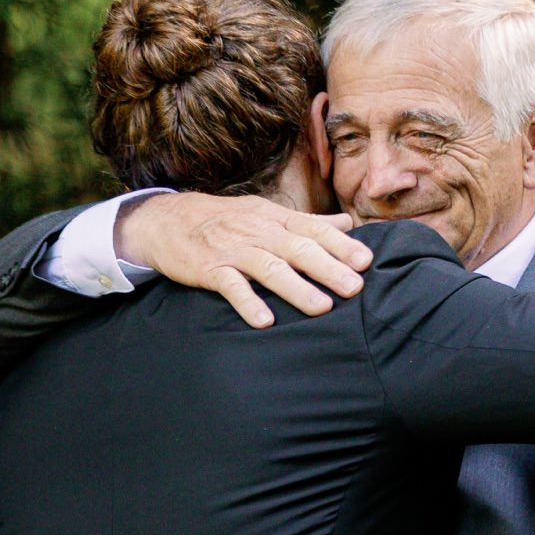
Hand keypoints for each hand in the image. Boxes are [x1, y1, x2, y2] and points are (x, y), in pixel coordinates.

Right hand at [116, 192, 372, 327]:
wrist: (169, 219)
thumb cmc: (226, 220)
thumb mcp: (267, 214)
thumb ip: (307, 222)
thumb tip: (348, 224)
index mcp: (275, 218)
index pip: (313, 229)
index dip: (340, 245)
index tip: (366, 261)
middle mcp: (258, 231)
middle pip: (297, 248)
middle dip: (327, 268)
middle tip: (354, 288)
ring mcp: (233, 250)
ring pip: (269, 267)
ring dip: (296, 288)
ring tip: (322, 308)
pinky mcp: (209, 268)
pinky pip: (231, 286)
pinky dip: (248, 302)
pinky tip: (265, 321)